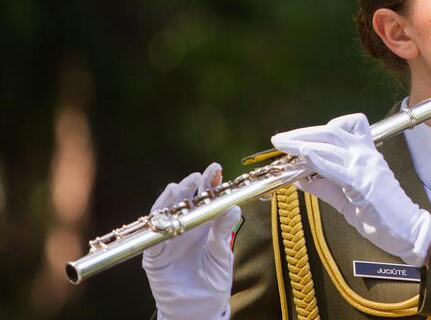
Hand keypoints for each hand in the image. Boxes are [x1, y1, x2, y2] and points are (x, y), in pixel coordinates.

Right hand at [142, 162, 240, 319]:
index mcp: (203, 225)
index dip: (209, 182)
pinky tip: (164, 212)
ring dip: (172, 199)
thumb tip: (233, 208)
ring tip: (180, 187)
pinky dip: (157, 224)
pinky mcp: (154, 256)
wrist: (199, 310)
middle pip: (184, 200)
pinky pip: (153, 237)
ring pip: (165, 213)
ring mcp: (168, 240)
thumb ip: (223, 233)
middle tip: (199, 177)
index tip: (216, 169)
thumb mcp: (222, 255)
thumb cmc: (212, 282)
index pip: (205, 198)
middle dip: (190, 185)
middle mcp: (184, 228)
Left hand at [271, 113, 430, 265]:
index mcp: (367, 154)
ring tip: (283, 144)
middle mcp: (367, 155)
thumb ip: (326, 186)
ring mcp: (366, 167)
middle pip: (330, 131)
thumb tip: (301, 179)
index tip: (297, 138)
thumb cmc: (384, 217)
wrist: (409, 232)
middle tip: (280, 139)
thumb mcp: (348, 199)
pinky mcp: (364, 184)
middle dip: (302, 133)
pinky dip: (318, 160)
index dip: (317, 130)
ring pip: (330, 144)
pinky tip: (303, 156)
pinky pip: (337, 168)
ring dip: (302, 143)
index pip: (344, 127)